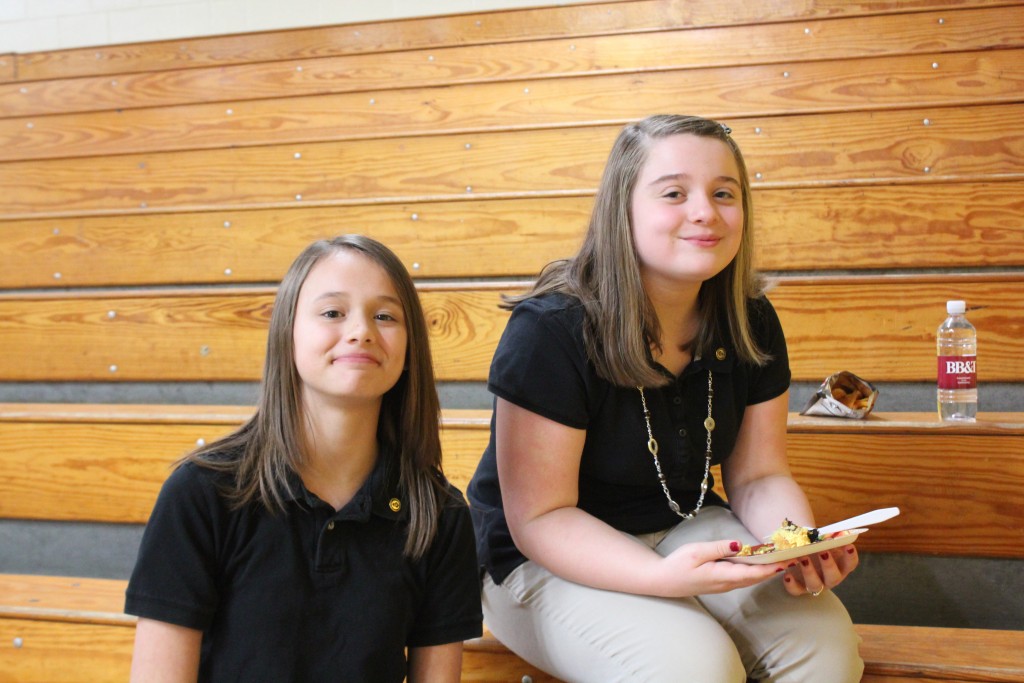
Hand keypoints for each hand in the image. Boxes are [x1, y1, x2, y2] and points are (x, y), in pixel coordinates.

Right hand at [654, 539, 785, 596]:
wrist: (663, 581)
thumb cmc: (678, 565)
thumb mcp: (696, 552)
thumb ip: (720, 548)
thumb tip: (741, 545)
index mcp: (722, 575)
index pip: (753, 572)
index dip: (772, 567)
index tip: (787, 561)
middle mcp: (726, 583)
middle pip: (756, 577)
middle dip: (774, 569)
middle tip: (793, 558)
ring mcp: (724, 585)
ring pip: (751, 578)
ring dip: (766, 571)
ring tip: (782, 560)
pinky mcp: (720, 583)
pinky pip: (743, 578)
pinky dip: (755, 572)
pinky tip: (760, 564)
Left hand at [781, 543, 859, 596]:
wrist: (798, 553)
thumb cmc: (814, 545)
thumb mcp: (820, 540)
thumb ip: (824, 536)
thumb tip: (831, 530)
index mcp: (839, 565)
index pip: (850, 564)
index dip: (851, 556)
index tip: (849, 546)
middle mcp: (830, 578)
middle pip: (834, 577)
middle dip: (829, 565)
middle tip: (823, 552)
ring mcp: (815, 584)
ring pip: (815, 585)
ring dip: (809, 572)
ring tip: (803, 558)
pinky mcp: (799, 588)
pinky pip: (796, 590)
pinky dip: (791, 584)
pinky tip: (787, 575)